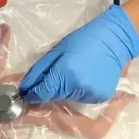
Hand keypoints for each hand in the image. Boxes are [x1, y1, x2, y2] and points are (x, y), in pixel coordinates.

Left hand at [19, 5, 138, 103]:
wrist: (114, 40)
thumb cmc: (82, 40)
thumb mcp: (57, 51)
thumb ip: (39, 70)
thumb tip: (25, 86)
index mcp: (65, 73)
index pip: (42, 93)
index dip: (33, 94)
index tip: (26, 92)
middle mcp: (77, 87)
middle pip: (55, 96)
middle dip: (51, 89)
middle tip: (59, 72)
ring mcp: (90, 94)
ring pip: (68, 98)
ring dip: (66, 89)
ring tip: (76, 71)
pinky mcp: (101, 97)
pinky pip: (82, 98)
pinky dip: (80, 90)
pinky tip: (86, 76)